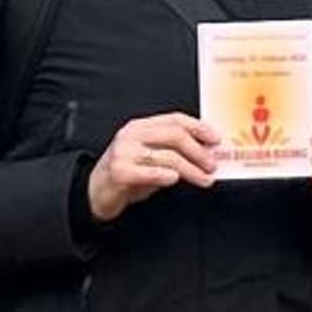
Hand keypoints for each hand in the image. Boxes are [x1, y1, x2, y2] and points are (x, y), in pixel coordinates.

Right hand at [87, 111, 221, 222]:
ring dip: (191, 169)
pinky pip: (148, 171)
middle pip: (174, 135)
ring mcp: (124, 152)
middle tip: (212, 164)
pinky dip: (165, 175)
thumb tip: (205, 154)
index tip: (216, 140)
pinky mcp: (119, 171)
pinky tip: (175, 179)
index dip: (199, 127)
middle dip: (198, 151)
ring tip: (204, 179)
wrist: (95, 192)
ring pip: (166, 155)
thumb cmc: (127, 174)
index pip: (175, 119)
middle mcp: (132, 135)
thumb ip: (172, 151)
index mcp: (141, 127)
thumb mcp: (150, 157)